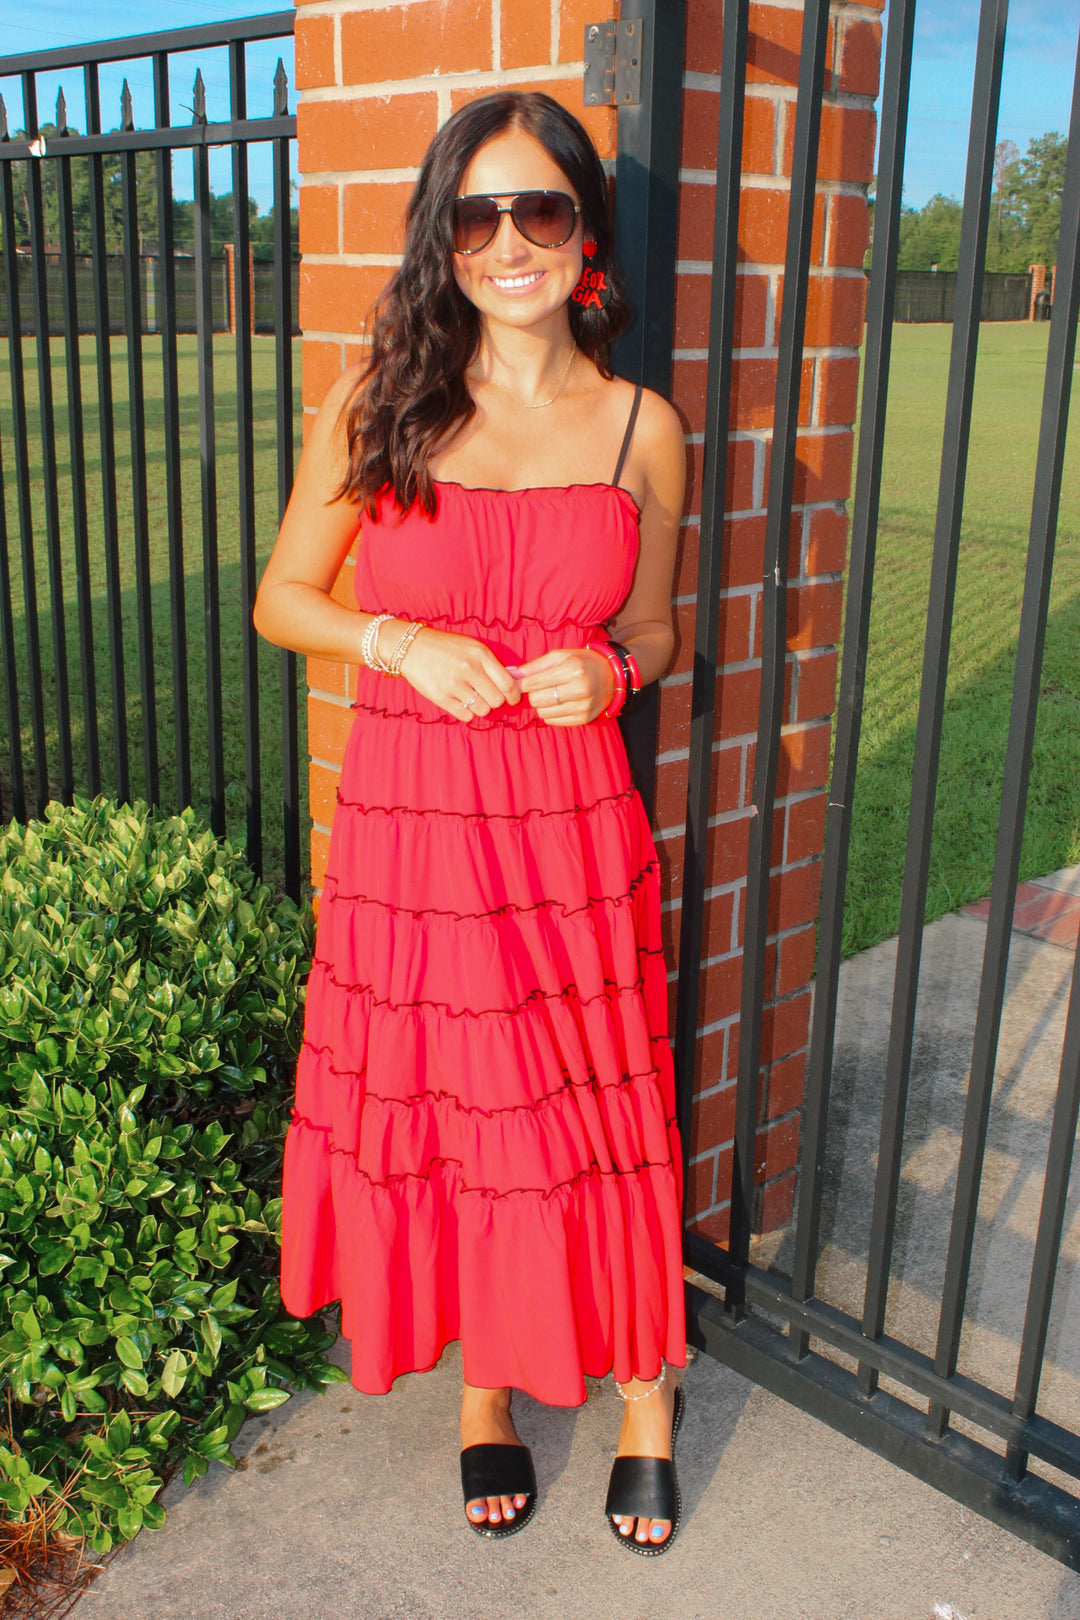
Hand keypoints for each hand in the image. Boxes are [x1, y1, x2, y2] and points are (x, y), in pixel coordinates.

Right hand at [394, 625, 520, 721]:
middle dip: (495, 701)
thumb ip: (491, 664)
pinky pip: (466, 716)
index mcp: (480, 654)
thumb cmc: (446, 647)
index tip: (513, 699)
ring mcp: (454, 684)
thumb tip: (512, 686)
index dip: (514, 695)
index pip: (508, 683)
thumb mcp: (472, 647)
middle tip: (488, 696)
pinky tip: (460, 702)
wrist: (412, 647)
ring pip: (482, 710)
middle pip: (497, 700)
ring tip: (472, 697)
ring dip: (481, 707)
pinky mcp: (441, 697)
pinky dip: (467, 712)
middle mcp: (469, 669)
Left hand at [511, 647, 614, 725]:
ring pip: (542, 713)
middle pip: (536, 700)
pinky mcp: (584, 719)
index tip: (514, 683)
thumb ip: (533, 666)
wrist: (611, 676)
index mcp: (572, 669)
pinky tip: (560, 703)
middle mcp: (580, 689)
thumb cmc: (581, 662)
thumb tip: (509, 674)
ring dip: (542, 705)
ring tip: (552, 694)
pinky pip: (552, 721)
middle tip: (541, 687)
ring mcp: (583, 706)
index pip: (534, 682)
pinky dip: (551, 713)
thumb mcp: (559, 656)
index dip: (520, 684)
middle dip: (534, 694)